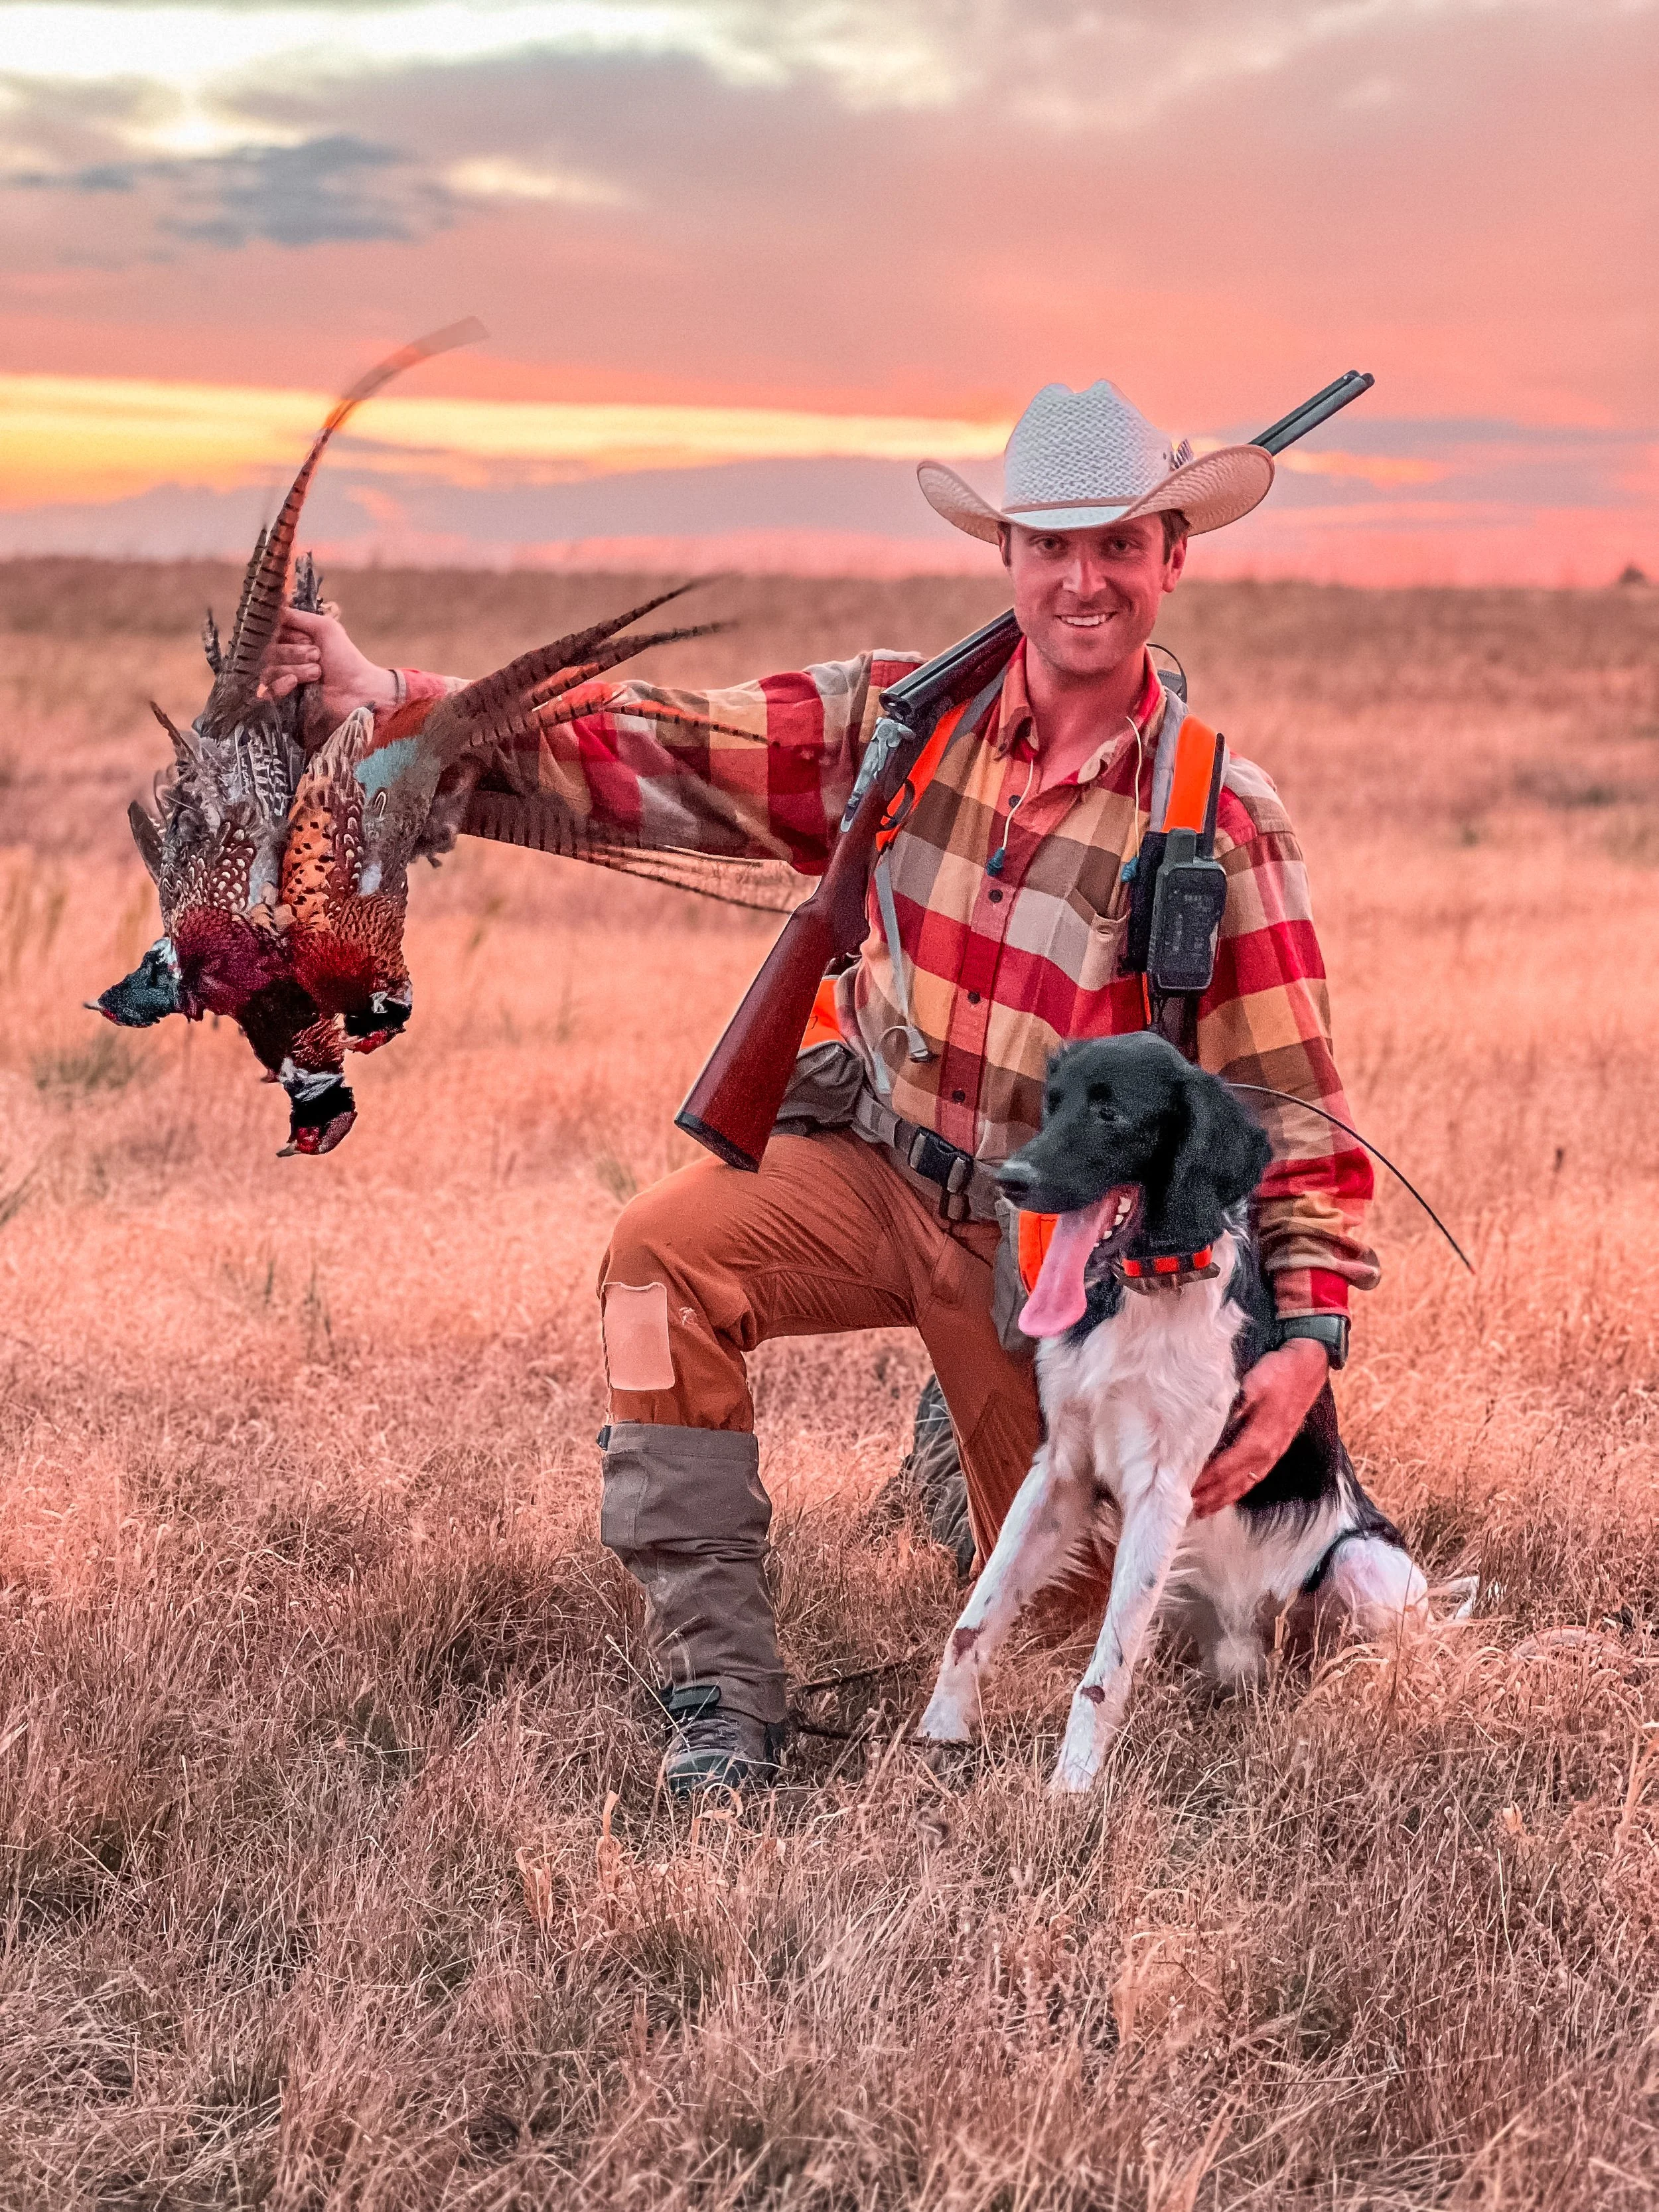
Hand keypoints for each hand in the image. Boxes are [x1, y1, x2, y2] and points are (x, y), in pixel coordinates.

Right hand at [257, 605, 397, 725]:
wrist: (357, 690)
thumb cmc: (345, 659)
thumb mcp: (326, 628)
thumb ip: (298, 616)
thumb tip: (275, 608)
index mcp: (291, 639)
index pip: (270, 633)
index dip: (287, 635)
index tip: (307, 640)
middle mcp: (283, 657)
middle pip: (268, 651)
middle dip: (294, 653)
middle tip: (317, 657)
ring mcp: (282, 678)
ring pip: (269, 670)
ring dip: (296, 670)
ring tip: (317, 673)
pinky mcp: (283, 698)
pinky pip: (267, 690)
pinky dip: (280, 686)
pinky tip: (294, 684)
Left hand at [1190, 1339, 1330, 1519]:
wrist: (1308, 1366)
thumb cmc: (1279, 1372)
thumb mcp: (1254, 1384)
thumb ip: (1234, 1408)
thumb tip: (1211, 1426)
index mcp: (1259, 1441)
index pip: (1223, 1469)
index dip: (1202, 1482)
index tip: (1181, 1491)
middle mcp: (1266, 1454)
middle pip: (1231, 1484)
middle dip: (1207, 1498)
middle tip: (1182, 1511)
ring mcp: (1272, 1455)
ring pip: (1243, 1485)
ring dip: (1221, 1500)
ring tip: (1199, 1511)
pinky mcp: (1275, 1450)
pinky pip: (1254, 1478)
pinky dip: (1237, 1490)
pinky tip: (1226, 1495)